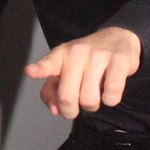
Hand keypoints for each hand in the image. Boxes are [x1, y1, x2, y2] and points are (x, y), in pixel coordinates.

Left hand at [25, 27, 140, 119]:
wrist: (117, 39)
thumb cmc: (86, 61)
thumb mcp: (64, 70)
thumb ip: (52, 91)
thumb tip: (55, 111)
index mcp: (61, 54)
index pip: (48, 63)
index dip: (39, 69)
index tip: (30, 72)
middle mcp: (78, 52)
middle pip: (67, 96)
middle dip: (70, 111)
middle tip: (76, 108)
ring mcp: (99, 55)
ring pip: (89, 99)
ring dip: (92, 106)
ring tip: (94, 96)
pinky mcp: (119, 61)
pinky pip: (112, 92)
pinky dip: (110, 100)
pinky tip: (109, 94)